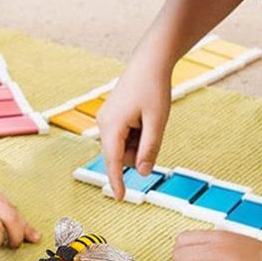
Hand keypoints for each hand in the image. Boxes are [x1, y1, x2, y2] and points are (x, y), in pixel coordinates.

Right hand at [98, 47, 172, 198]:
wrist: (149, 62)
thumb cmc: (154, 89)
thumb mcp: (157, 122)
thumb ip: (149, 149)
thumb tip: (143, 172)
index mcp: (112, 126)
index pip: (113, 161)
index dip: (117, 181)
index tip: (121, 198)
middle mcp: (104, 123)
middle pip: (121, 154)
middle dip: (138, 151)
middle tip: (153, 128)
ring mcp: (106, 118)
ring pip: (123, 145)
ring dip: (139, 141)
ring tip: (149, 118)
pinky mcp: (111, 115)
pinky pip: (124, 135)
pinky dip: (136, 133)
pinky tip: (144, 115)